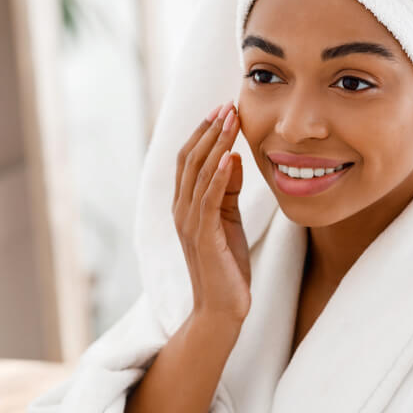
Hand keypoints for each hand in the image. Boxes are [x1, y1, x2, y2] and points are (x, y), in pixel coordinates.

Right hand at [173, 101, 250, 323]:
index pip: (188, 158)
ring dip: (216, 143)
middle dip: (209, 129)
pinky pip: (209, 199)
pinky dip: (218, 175)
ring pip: (198, 173)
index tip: (222, 108)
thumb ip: (227, 189)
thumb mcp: (229, 219)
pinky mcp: (202, 236)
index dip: (203, 131)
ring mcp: (189, 223)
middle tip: (227, 104)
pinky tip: (229, 156)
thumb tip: (231, 156)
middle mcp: (180, 210)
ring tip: (231, 119)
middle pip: (189, 159)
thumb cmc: (226, 266)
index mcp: (184, 204)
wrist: (221, 309)